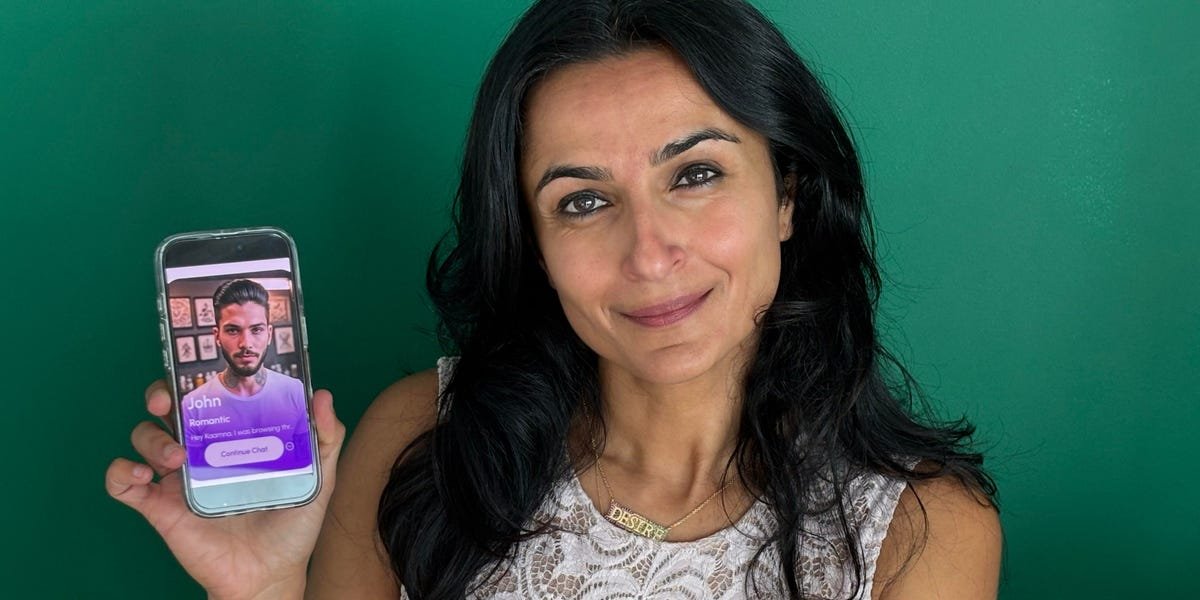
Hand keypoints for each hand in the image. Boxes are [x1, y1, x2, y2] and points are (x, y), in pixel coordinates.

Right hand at [105, 381, 345, 599]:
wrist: (271, 574)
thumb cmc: (292, 526)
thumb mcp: (319, 477)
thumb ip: (325, 437)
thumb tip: (323, 395)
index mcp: (233, 437)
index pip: (208, 394)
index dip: (197, 375)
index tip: (201, 366)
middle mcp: (201, 450)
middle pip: (167, 407)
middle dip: (159, 393)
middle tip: (168, 400)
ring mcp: (178, 478)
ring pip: (143, 437)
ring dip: (150, 437)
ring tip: (177, 456)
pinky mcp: (160, 507)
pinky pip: (121, 484)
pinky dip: (119, 473)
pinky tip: (140, 475)